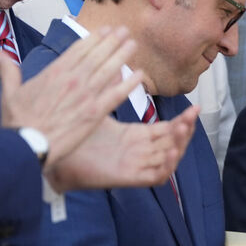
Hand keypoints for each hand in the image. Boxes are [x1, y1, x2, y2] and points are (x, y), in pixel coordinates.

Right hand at [0, 27, 142, 181]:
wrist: (26, 145)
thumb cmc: (17, 122)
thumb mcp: (9, 92)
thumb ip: (8, 70)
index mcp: (53, 73)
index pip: (78, 50)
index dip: (93, 39)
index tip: (105, 31)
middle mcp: (72, 81)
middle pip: (97, 56)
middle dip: (112, 42)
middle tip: (125, 31)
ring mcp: (85, 97)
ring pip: (108, 70)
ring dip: (122, 55)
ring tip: (133, 44)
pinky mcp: (94, 114)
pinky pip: (116, 96)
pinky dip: (129, 84)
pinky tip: (140, 75)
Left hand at [47, 104, 197, 190]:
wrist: (51, 153)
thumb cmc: (70, 133)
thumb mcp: (97, 108)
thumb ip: (112, 90)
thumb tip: (120, 68)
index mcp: (133, 138)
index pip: (165, 130)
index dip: (182, 121)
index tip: (195, 108)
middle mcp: (137, 153)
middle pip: (171, 144)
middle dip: (185, 130)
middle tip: (193, 115)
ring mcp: (134, 166)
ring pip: (167, 160)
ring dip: (178, 145)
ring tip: (184, 129)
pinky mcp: (127, 177)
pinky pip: (154, 176)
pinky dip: (166, 166)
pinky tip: (170, 151)